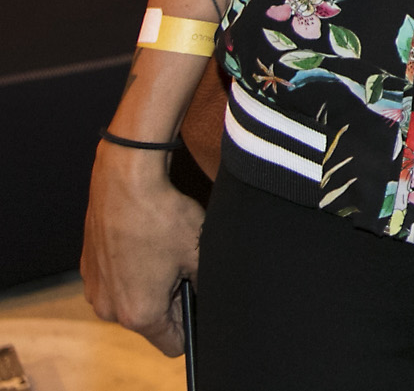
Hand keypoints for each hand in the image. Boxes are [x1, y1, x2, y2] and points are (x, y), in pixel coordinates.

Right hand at [83, 142, 202, 356]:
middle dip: (172, 301)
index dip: (191, 325)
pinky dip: (133, 270)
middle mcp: (110, 310)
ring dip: (152, 285)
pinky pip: (118, 283)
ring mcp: (95, 291)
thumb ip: (205, 286)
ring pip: (135, 301)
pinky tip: (145, 244)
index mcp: (139, 314)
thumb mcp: (198, 253)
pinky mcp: (88, 271)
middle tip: (184, 266)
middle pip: (153, 322)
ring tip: (164, 253)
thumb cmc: (163, 217)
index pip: (174, 344)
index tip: (198, 299)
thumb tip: (210, 298)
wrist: (126, 182)